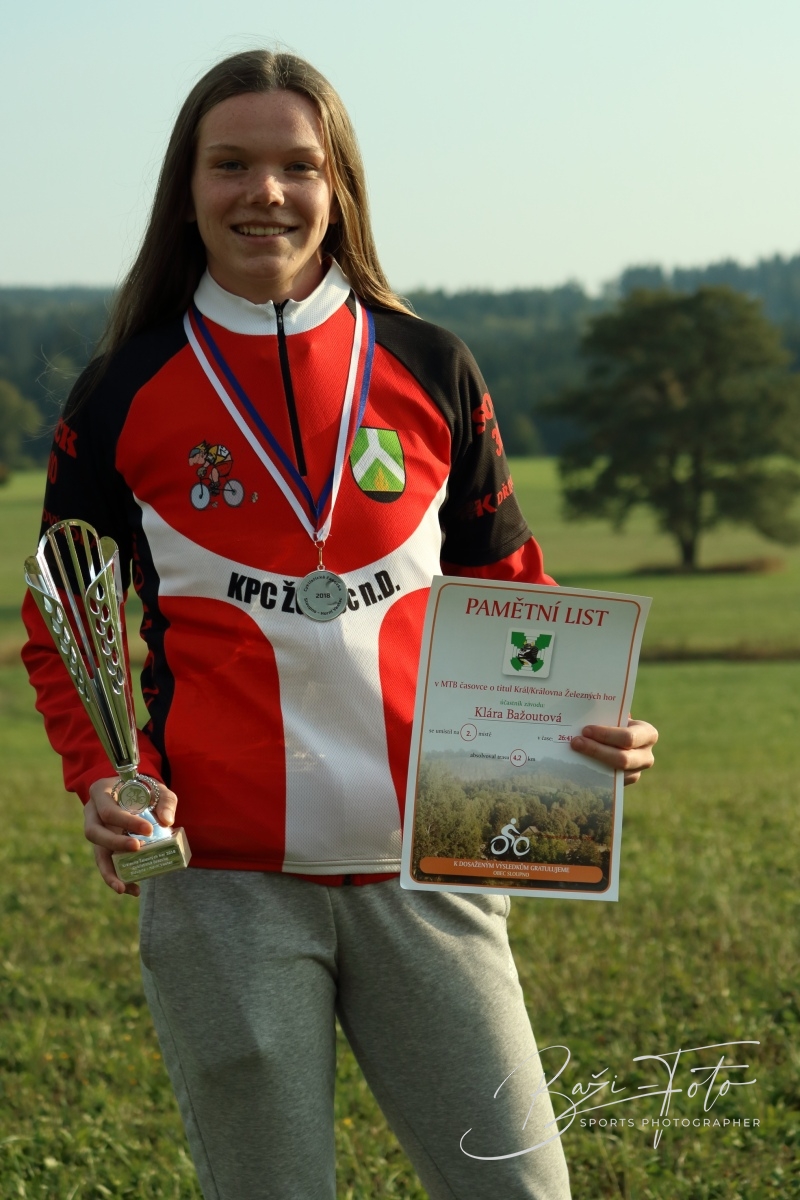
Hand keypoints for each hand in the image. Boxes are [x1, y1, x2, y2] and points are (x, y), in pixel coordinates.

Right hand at [85, 776, 177, 896]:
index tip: (148, 830)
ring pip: (96, 853)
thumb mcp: (158, 789)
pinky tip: (132, 889)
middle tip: (137, 849)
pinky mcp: (102, 846)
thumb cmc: (144, 790)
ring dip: (110, 872)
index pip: (108, 811)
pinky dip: (117, 877)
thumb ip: (166, 801)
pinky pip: (105, 864)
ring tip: (125, 887)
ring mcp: (95, 830)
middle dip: (115, 844)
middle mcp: (92, 813)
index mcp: (100, 793)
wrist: (133, 793)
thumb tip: (168, 822)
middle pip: (94, 833)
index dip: (126, 822)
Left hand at [569, 718, 657, 784]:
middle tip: (576, 742)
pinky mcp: (623, 784)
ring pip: (614, 772)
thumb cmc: (613, 723)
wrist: (614, 741)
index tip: (586, 730)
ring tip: (574, 751)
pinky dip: (591, 772)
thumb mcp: (614, 717)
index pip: (629, 737)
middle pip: (622, 759)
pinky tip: (577, 763)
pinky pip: (607, 782)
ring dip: (591, 762)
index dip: (606, 735)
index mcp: (647, 734)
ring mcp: (636, 772)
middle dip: (596, 750)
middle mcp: (646, 756)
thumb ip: (607, 714)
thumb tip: (587, 710)